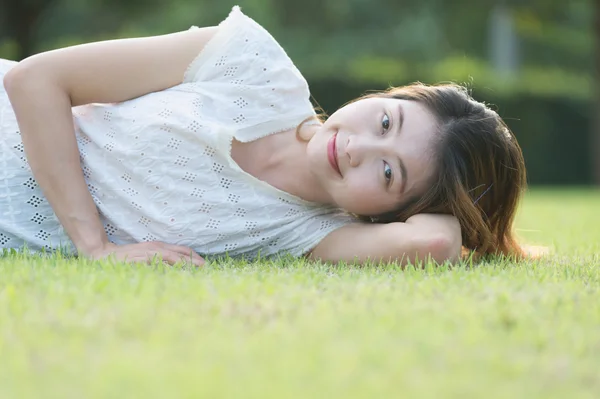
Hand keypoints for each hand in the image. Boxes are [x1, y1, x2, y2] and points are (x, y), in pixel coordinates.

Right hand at [86, 241, 204, 265]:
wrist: (102, 254)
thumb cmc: (126, 257)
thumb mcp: (145, 258)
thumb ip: (158, 262)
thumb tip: (173, 268)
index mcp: (158, 247)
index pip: (181, 250)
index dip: (193, 256)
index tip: (204, 264)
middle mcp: (155, 247)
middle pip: (179, 252)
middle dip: (194, 260)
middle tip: (206, 267)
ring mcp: (148, 251)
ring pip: (171, 256)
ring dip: (185, 262)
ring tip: (197, 268)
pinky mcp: (140, 257)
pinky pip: (157, 260)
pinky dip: (168, 264)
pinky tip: (177, 270)